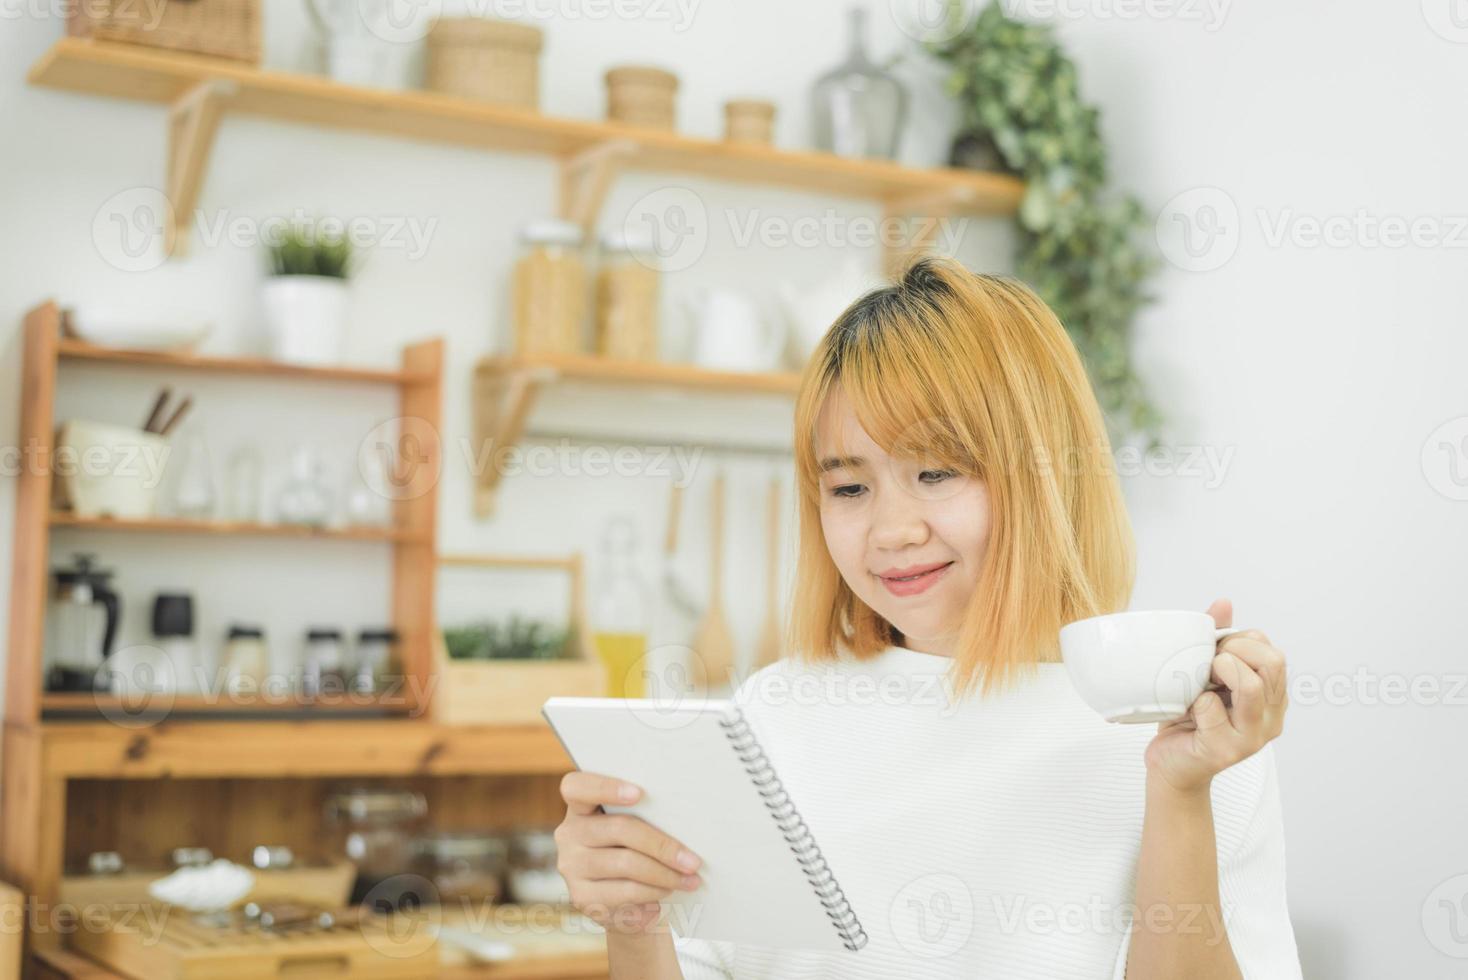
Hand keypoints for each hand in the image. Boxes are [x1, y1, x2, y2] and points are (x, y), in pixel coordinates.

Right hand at [555, 771, 704, 935]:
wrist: (621, 900)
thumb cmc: (634, 851)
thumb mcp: (635, 828)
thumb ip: (646, 816)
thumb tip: (684, 821)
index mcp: (580, 807)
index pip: (577, 787)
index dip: (605, 787)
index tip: (640, 793)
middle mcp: (569, 834)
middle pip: (618, 829)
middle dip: (662, 845)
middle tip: (693, 861)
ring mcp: (571, 866)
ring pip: (625, 863)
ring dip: (664, 873)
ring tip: (689, 879)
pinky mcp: (581, 896)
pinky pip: (624, 892)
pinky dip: (653, 892)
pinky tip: (668, 891)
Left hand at [1144, 598, 1288, 794]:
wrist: (1172, 764)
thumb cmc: (1190, 717)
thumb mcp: (1205, 674)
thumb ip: (1217, 639)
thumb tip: (1224, 602)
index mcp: (1272, 696)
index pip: (1271, 650)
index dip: (1239, 642)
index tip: (1213, 653)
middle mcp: (1271, 716)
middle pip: (1271, 662)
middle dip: (1233, 651)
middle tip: (1208, 665)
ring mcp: (1253, 736)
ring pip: (1250, 685)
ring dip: (1218, 672)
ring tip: (1202, 683)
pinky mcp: (1226, 750)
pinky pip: (1210, 708)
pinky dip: (1194, 702)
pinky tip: (1188, 713)